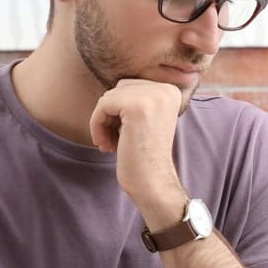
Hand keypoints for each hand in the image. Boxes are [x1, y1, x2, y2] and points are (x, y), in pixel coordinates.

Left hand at [89, 78, 186, 225]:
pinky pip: (102, 105)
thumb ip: (135, 98)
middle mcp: (166, 90)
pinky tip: (105, 144)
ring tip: (110, 143)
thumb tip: (110, 88)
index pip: (131, 86)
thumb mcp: (146, 119)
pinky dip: (97, 125)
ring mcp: (152, 97)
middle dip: (111, 114)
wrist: (152, 182)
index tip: (121, 133)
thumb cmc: (143, 155)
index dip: (119, 110)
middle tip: (114, 140)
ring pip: (109, 96)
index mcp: (171, 91)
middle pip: (120, 88)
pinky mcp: (136, 106)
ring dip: (103, 121)